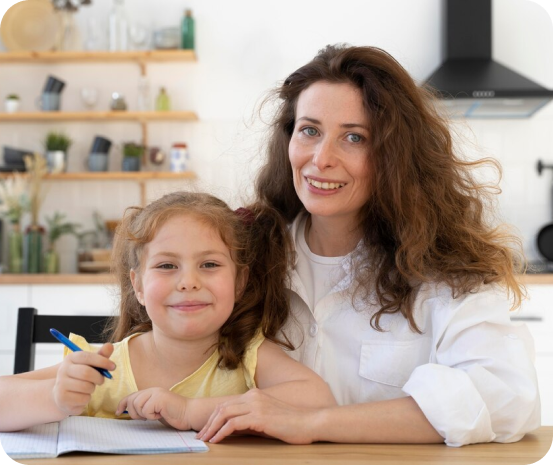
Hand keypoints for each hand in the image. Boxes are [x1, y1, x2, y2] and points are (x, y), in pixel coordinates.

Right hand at [53, 342, 114, 415]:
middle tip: (102, 380)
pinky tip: (82, 396)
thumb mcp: (91, 364)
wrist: (64, 394)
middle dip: (99, 377)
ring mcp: (61, 385)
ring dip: (92, 388)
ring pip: (86, 387)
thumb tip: (109, 345)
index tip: (113, 366)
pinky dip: (87, 398)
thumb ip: (101, 356)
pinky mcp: (62, 399)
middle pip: (86, 373)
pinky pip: (83, 399)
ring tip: (89, 387)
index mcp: (71, 358)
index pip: (87, 357)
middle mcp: (63, 370)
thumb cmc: (81, 376)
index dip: (102, 361)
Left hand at [116, 388, 189, 429]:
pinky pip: (146, 410)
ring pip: (137, 405)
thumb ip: (144, 406)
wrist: (189, 413)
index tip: (117, 412)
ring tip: (155, 415)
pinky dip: (152, 416)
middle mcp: (153, 390)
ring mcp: (157, 393)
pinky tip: (161, 414)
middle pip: (132, 401)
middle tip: (146, 417)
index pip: (131, 395)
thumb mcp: (155, 409)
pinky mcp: (160, 399)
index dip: (122, 404)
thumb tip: (127, 409)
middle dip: (134, 412)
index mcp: (151, 391)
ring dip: (144, 414)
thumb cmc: (173, 414)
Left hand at [196, 388, 319, 443]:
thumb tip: (233, 430)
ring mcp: (256, 405)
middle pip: (222, 407)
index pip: (227, 404)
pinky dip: (222, 432)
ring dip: (212, 428)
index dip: (213, 417)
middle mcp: (253, 396)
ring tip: (205, 439)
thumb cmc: (291, 423)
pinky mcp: (259, 417)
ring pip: (224, 414)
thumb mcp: (268, 418)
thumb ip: (252, 419)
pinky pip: (233, 424)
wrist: (309, 422)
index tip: (206, 429)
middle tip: (200, 436)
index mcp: (255, 394)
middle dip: (208, 423)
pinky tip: (217, 441)